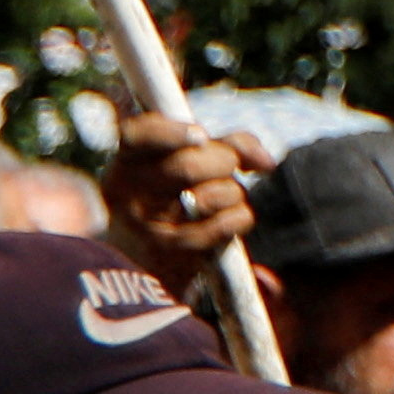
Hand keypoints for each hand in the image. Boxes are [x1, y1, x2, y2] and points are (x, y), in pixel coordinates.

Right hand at [112, 114, 275, 300]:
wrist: (149, 259)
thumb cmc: (177, 195)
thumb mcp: (188, 160)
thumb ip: (228, 144)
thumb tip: (266, 162)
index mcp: (127, 163)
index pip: (138, 137)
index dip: (171, 134)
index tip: (201, 136)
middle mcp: (130, 193)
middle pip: (189, 167)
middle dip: (223, 162)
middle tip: (224, 168)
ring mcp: (150, 226)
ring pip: (214, 195)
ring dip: (233, 192)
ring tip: (221, 198)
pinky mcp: (174, 253)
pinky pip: (226, 224)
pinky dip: (239, 217)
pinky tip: (229, 219)